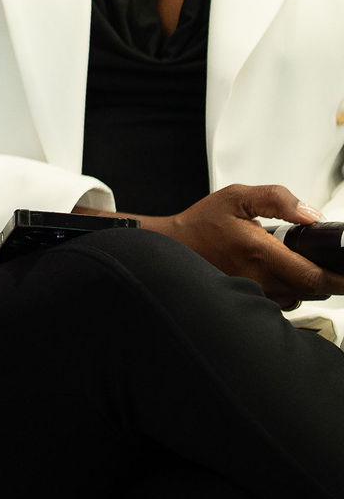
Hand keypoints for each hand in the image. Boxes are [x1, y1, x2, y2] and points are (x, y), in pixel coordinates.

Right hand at [141, 183, 337, 308]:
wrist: (173, 245)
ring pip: (300, 296)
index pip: (314, 277)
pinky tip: (282, 273)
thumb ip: (278, 199)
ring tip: (299, 263)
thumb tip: (311, 216)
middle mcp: (259, 279)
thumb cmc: (203, 223)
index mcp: (260, 253)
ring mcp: (254, 293)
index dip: (339, 278)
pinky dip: (292, 289)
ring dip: (308, 283)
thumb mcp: (238, 196)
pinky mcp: (249, 300)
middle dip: (326, 277)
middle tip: (327, 260)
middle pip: (312, 289)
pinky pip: (283, 301)